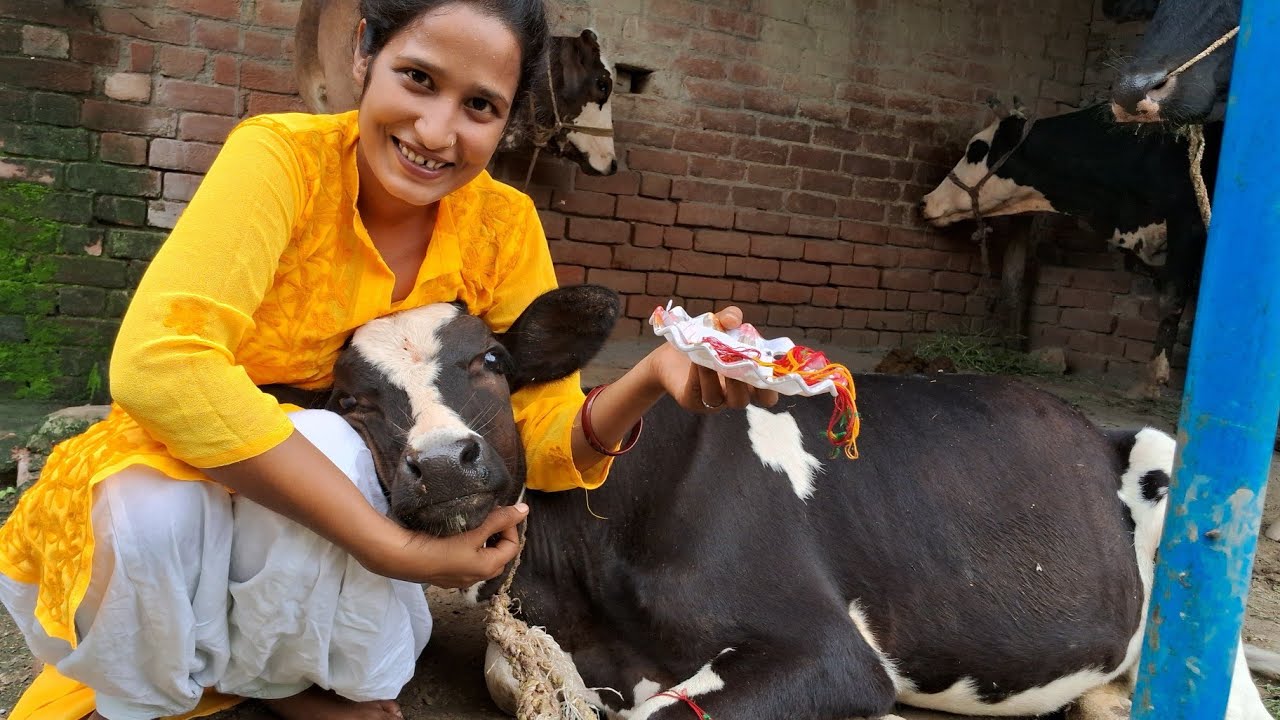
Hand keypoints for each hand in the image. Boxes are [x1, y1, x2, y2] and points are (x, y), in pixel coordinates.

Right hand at [358, 503, 527, 586]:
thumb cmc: (442, 545)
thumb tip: (525, 510)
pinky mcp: (447, 576)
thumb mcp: (475, 531)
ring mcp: (461, 579)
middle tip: (488, 516)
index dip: (510, 526)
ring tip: (473, 523)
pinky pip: (466, 561)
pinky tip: (457, 536)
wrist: (405, 558)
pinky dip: (468, 547)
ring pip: (482, 557)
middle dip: (498, 534)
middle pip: (499, 553)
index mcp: (489, 567)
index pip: (513, 545)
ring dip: (482, 540)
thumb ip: (500, 519)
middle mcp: (478, 577)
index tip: (499, 511)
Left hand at [646, 306, 778, 412]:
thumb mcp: (720, 324)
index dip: (772, 389)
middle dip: (742, 384)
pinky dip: (699, 375)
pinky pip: (698, 393)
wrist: (671, 351)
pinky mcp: (691, 400)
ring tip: (711, 354)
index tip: (769, 369)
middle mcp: (731, 395)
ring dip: (716, 376)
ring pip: (718, 399)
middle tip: (740, 361)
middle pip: (743, 402)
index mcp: (748, 382)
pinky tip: (697, 359)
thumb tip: (733, 319)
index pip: (767, 396)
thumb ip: (730, 317)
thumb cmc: (705, 339)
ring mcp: (711, 400)